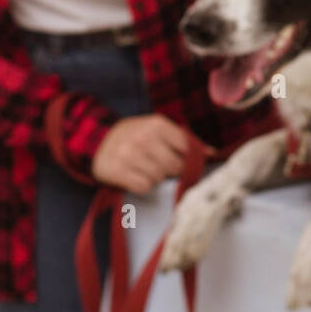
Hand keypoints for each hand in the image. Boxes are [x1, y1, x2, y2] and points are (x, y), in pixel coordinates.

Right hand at [91, 114, 209, 194]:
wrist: (99, 139)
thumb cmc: (136, 136)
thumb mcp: (159, 130)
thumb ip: (185, 141)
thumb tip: (212, 153)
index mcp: (158, 124)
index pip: (186, 149)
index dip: (186, 159)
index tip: (179, 161)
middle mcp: (143, 137)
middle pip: (174, 166)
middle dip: (171, 171)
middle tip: (161, 167)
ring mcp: (128, 153)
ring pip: (159, 178)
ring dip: (156, 178)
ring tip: (146, 170)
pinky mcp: (116, 169)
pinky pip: (143, 186)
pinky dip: (143, 186)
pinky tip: (136, 176)